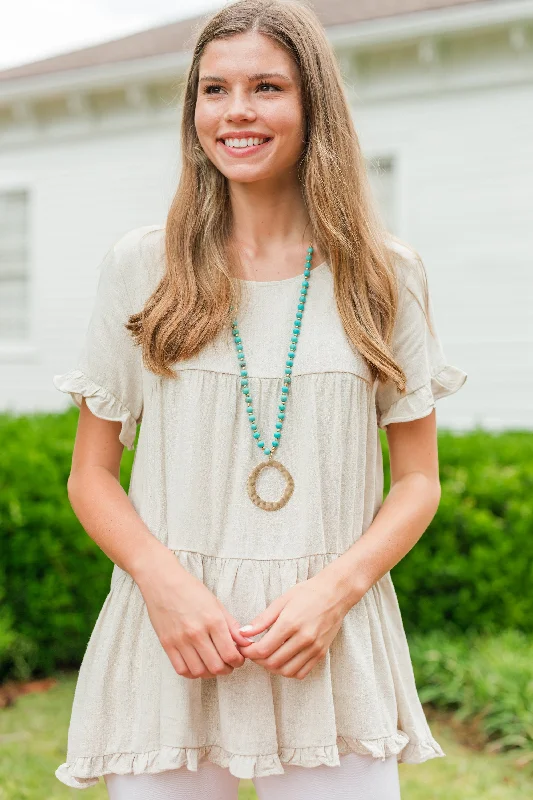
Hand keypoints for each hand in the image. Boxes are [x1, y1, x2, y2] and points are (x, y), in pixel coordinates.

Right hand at [134, 546, 251, 678]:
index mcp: (213, 620)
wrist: (162, 581)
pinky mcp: (167, 644)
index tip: (238, 659)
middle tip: (228, 664)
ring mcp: (180, 640)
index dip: (238, 662)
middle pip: (216, 667)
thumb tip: (245, 643)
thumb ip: (232, 625)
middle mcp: (197, 632)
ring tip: (213, 664)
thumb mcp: (216, 603)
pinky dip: (192, 673)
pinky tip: (197, 665)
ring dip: (209, 673)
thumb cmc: (190, 589)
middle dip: (227, 669)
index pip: (230, 654)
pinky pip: (181, 669)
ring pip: (199, 671)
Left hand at [236, 571, 356, 679]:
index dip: (249, 652)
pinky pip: (301, 673)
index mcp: (290, 623)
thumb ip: (262, 619)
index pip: (263, 649)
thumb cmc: (308, 593)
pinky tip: (284, 660)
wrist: (336, 593)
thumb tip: (243, 633)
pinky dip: (289, 671)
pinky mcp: (321, 653)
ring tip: (267, 656)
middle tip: (254, 652)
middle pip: (273, 662)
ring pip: (286, 671)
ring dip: (272, 667)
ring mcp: (314, 648)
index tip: (244, 648)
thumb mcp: (282, 601)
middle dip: (258, 660)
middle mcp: (303, 638)